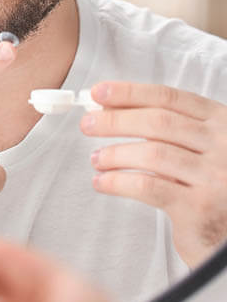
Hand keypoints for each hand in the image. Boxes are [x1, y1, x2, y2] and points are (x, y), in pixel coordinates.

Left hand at [82, 82, 226, 267]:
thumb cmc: (214, 186)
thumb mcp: (202, 147)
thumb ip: (167, 127)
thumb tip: (110, 107)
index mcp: (222, 123)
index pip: (169, 98)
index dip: (129, 93)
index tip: (100, 92)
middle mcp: (223, 146)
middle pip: (157, 122)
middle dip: (115, 120)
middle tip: (88, 124)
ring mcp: (214, 177)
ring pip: (151, 153)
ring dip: (115, 154)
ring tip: (97, 158)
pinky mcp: (200, 208)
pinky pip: (147, 186)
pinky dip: (117, 182)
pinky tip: (102, 182)